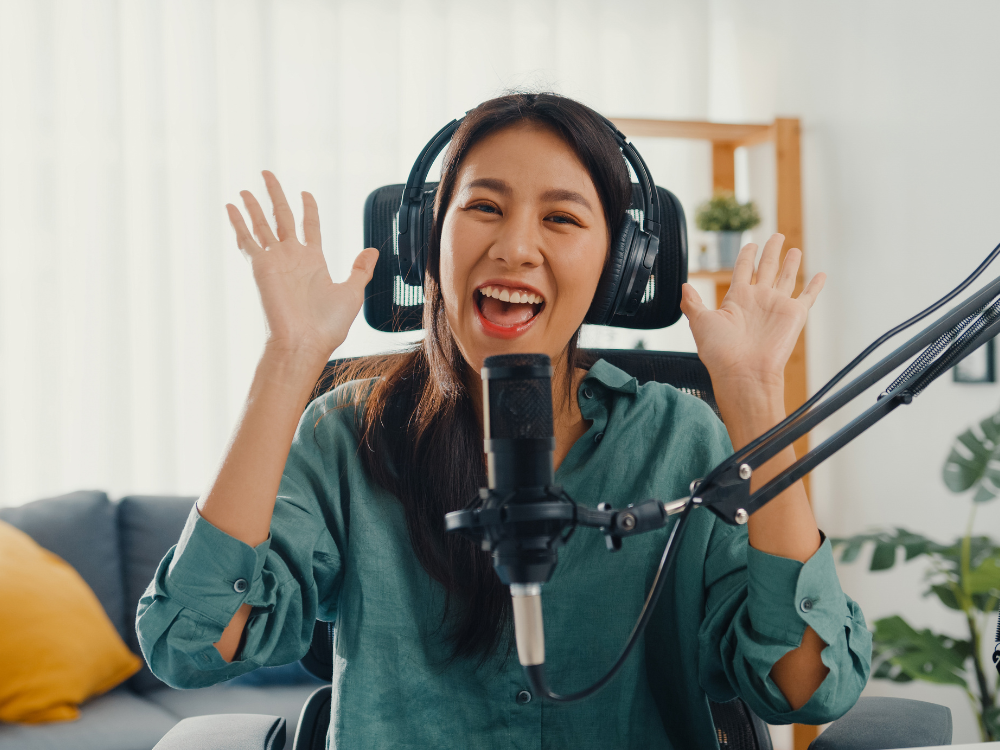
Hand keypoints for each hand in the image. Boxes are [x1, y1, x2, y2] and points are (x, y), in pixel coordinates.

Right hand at [227, 171, 377, 361]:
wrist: (305, 343)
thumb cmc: (328, 325)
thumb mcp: (352, 292)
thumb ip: (360, 269)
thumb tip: (372, 250)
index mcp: (313, 261)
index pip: (309, 226)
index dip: (308, 208)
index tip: (305, 193)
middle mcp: (292, 258)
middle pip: (282, 217)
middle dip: (275, 195)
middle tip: (267, 174)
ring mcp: (275, 261)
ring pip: (262, 224)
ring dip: (253, 205)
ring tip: (245, 188)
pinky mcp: (261, 266)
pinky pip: (247, 240)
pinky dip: (238, 223)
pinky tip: (230, 207)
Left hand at [680, 233, 824, 398]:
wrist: (744, 373)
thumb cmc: (720, 352)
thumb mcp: (700, 322)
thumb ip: (692, 303)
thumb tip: (683, 286)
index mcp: (736, 298)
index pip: (743, 269)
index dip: (747, 255)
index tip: (750, 243)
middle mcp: (758, 300)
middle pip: (766, 267)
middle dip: (771, 251)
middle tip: (776, 236)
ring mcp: (777, 306)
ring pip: (786, 277)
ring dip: (791, 263)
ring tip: (794, 249)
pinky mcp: (794, 315)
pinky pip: (808, 296)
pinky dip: (816, 285)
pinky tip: (821, 274)